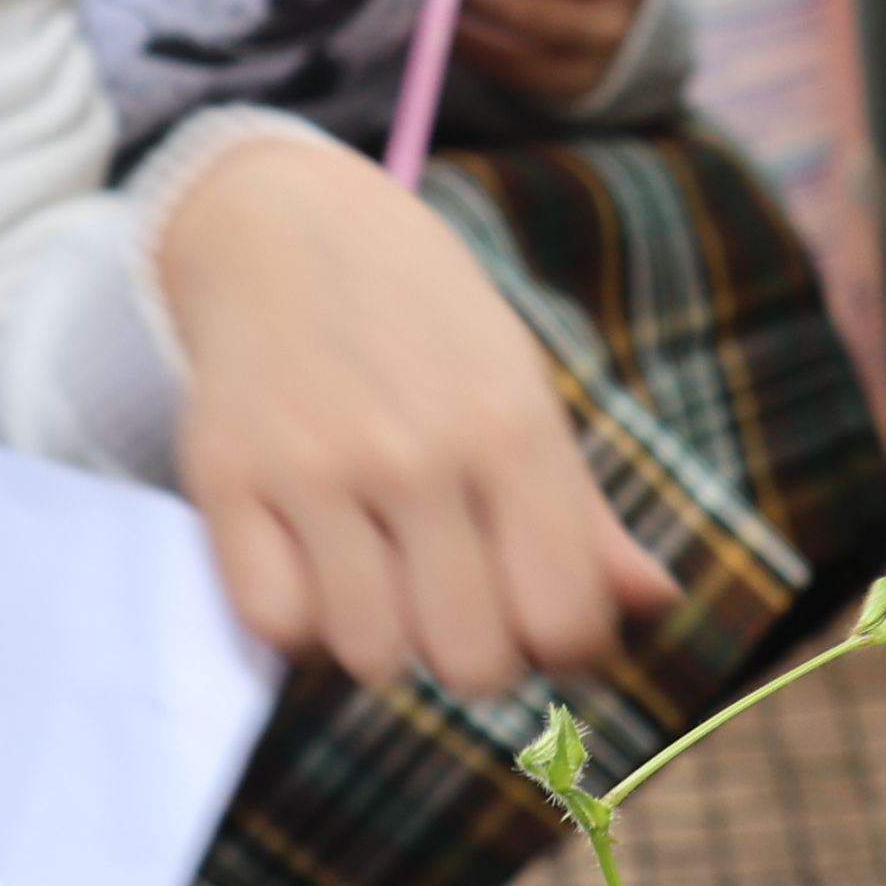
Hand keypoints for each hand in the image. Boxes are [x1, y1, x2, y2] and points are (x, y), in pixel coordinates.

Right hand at [159, 132, 674, 697]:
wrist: (281, 223)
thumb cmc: (421, 323)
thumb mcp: (519, 389)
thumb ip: (583, 512)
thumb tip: (658, 602)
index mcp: (511, 428)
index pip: (563, 623)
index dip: (559, 646)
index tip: (533, 613)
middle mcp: (417, 452)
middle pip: (470, 661)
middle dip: (470, 651)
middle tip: (451, 597)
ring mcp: (315, 468)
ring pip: (370, 655)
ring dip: (380, 636)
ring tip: (378, 574)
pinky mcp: (226, 479)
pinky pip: (275, 625)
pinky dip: (298, 620)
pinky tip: (312, 569)